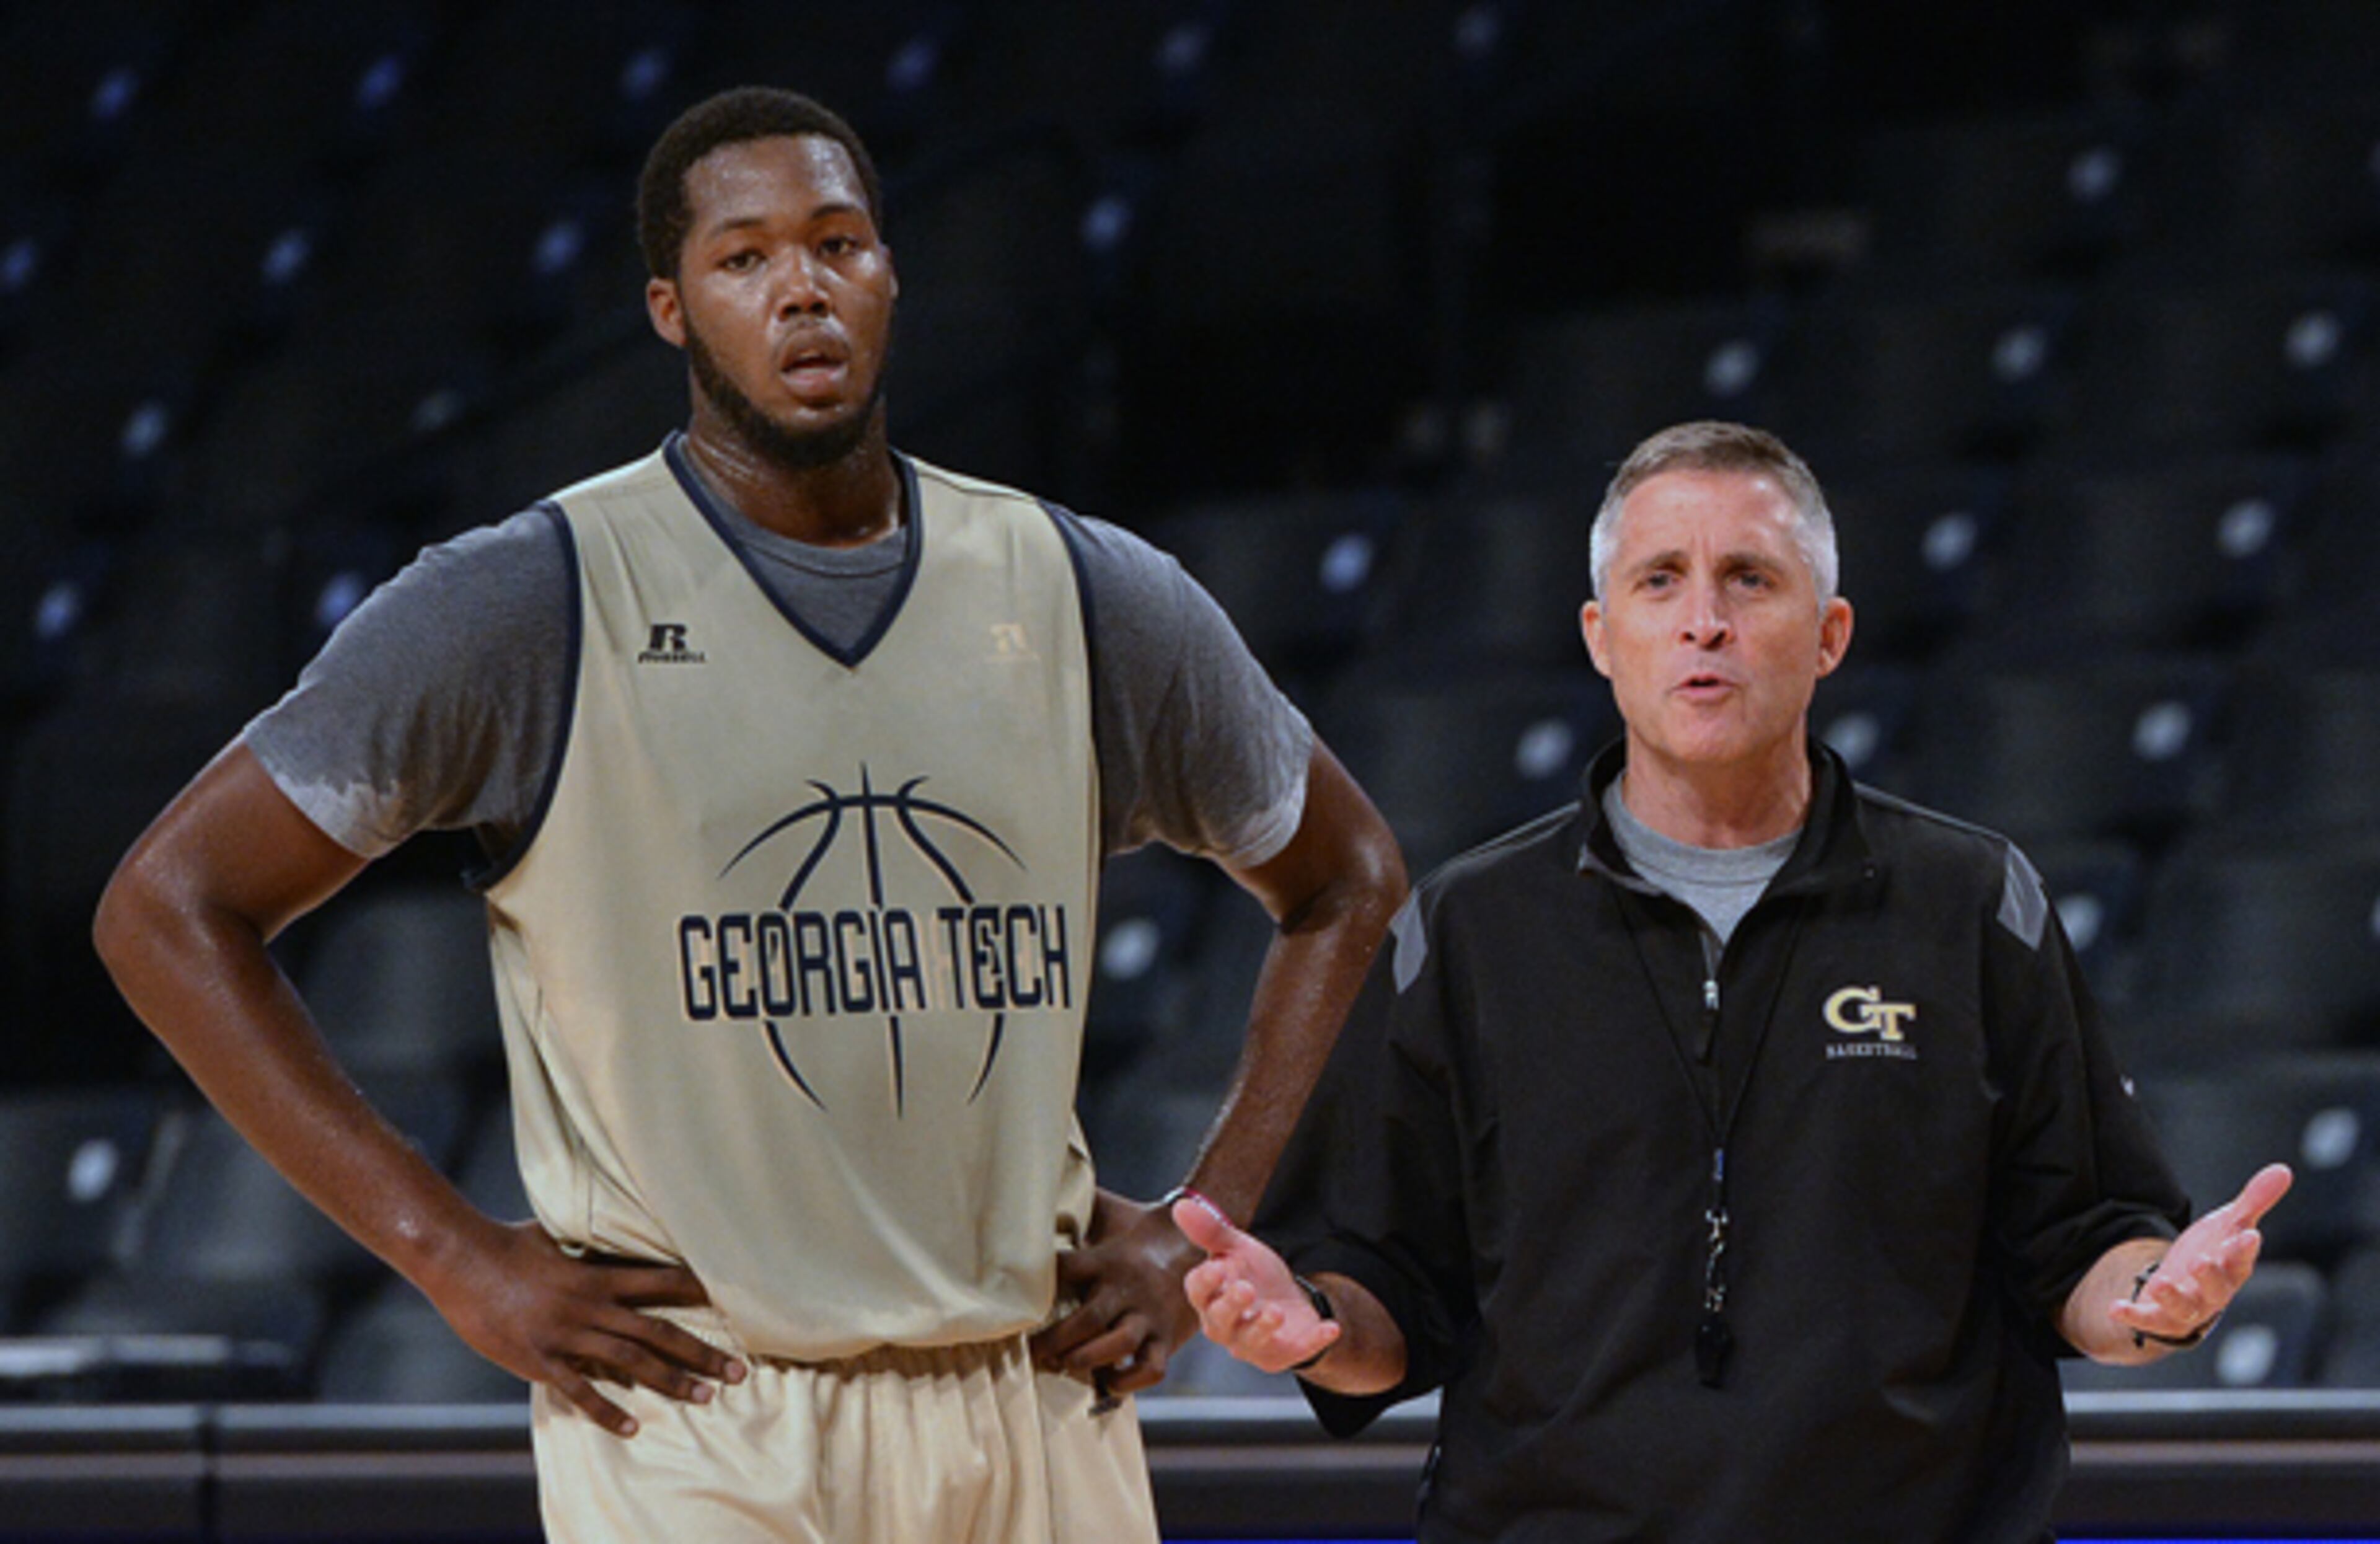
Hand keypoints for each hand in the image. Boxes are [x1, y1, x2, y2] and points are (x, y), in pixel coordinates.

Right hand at [425, 1219, 747, 1436]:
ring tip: (704, 1398)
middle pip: (658, 1333)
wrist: (460, 1260)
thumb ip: (592, 1247)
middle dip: (702, 1354)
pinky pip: (580, 1390)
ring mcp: (565, 1336)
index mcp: (597, 1276)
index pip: (662, 1282)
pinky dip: (607, 1411)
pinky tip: (632, 1427)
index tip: (733, 1307)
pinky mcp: (539, 1360)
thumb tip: (618, 1235)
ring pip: (630, 1363)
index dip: (698, 1293)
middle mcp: (590, 1307)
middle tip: (738, 1373)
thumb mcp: (559, 1237)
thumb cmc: (510, 1243)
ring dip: (671, 1381)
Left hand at [1029, 1188, 1201, 1395]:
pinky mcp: (1168, 1338)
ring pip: (1119, 1344)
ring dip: (1087, 1359)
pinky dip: (1128, 1383)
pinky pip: (1151, 1368)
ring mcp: (1149, 1315)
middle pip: (1089, 1318)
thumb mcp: (1110, 1212)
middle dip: (1055, 1341)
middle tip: (1033, 1354)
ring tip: (1065, 1365)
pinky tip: (1108, 1382)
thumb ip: (1079, 1204)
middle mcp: (1127, 1288)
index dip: (1039, 1282)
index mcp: (1107, 1258)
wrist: (1198, 1243)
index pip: (1066, 1268)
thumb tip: (1043, 1185)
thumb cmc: (1140, 1230)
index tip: (1015, 1299)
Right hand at [1176, 1194, 1340, 1373]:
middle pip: (1220, 1320)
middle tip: (1246, 1289)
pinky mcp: (1282, 1354)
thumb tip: (1180, 1206)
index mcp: (1210, 1298)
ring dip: (1263, 1327)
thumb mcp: (1237, 1248)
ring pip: (1251, 1341)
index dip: (1205, 1282)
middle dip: (1232, 1305)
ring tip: (1276, 1312)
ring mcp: (1252, 1344)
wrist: (1289, 1301)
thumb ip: (1211, 1231)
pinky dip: (1313, 1341)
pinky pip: (1296, 1351)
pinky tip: (1330, 1328)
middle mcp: (1225, 1326)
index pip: (1198, 1292)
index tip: (1217, 1267)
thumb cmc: (1254, 1275)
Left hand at [2110, 1163, 2293, 1347]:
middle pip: (2216, 1288)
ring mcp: (2187, 1307)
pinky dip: (2133, 1315)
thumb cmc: (2215, 1253)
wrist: (2186, 1287)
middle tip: (2200, 1261)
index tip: (2250, 1235)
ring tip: (2158, 1283)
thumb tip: (2283, 1170)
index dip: (2245, 1249)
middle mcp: (2213, 1292)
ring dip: (2172, 1297)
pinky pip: (2147, 1320)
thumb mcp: (2230, 1224)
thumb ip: (2255, 1200)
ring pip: (2184, 1308)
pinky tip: (2115, 1308)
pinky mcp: (2159, 1316)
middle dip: (2209, 1275)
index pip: (2242, 1260)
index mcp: (2232, 1268)